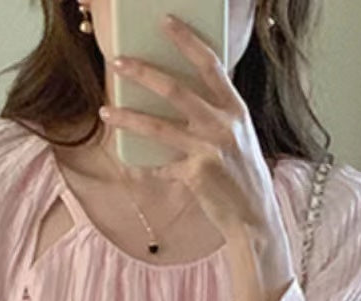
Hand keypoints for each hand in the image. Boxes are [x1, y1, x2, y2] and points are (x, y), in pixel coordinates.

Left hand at [103, 14, 281, 245]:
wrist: (254, 217)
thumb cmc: (243, 175)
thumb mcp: (239, 136)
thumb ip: (215, 114)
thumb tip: (182, 94)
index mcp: (235, 109)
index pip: (210, 65)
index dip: (186, 41)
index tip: (165, 22)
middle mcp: (223, 125)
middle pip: (176, 90)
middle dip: (143, 73)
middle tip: (118, 62)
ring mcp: (209, 150)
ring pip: (159, 128)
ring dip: (129, 118)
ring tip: (106, 111)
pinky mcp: (196, 176)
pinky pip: (161, 167)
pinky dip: (145, 166)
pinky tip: (130, 164)